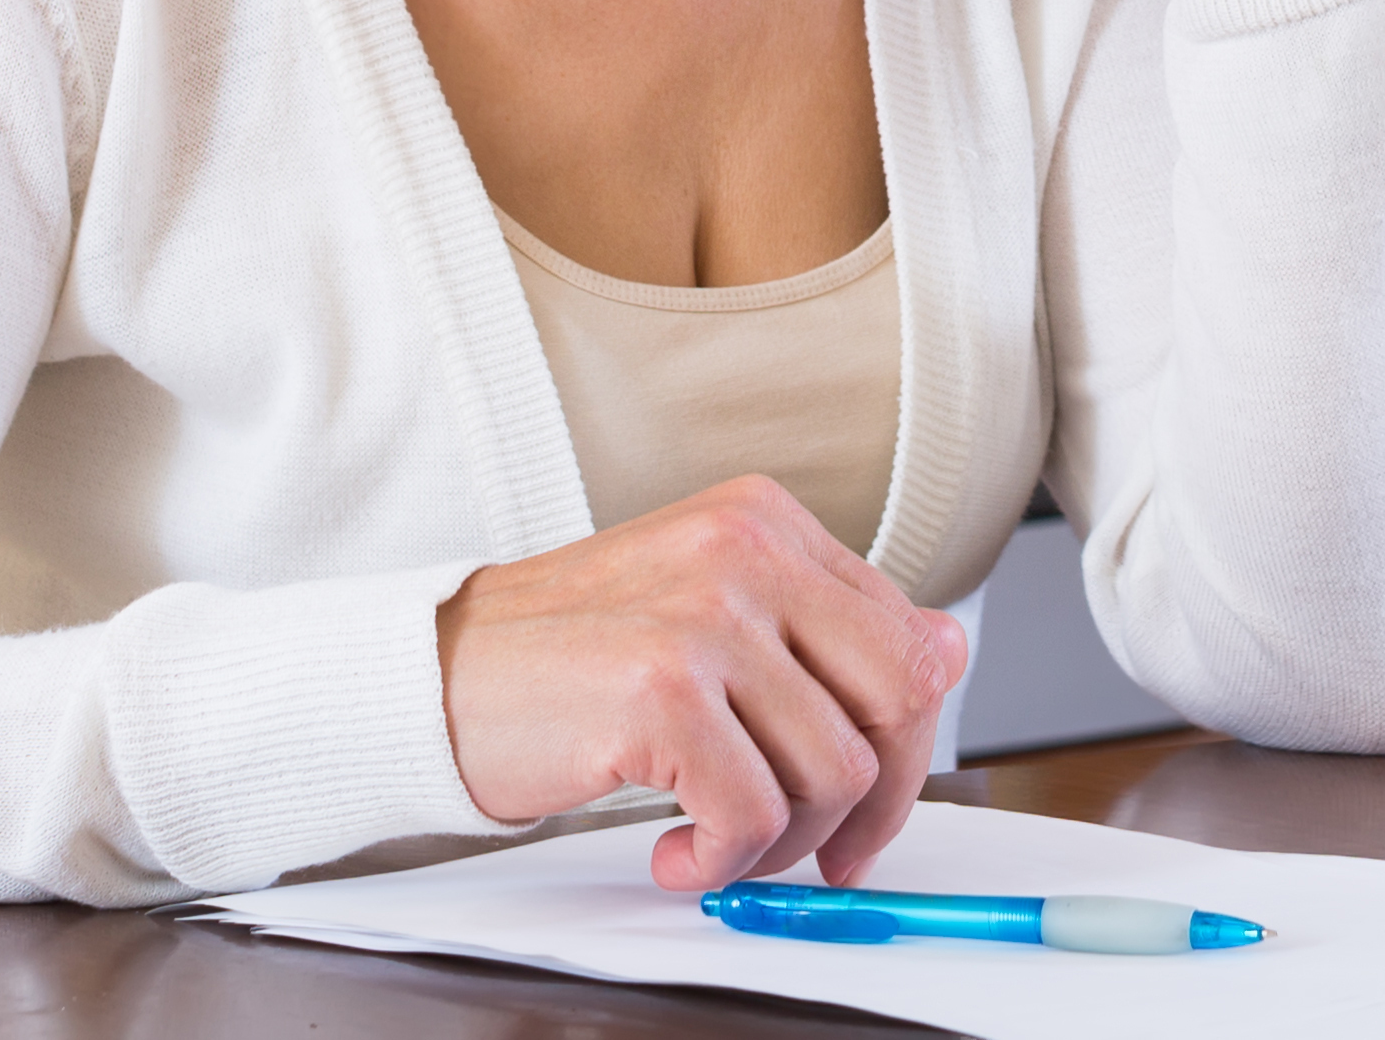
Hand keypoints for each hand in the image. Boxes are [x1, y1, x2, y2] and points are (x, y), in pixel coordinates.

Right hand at [432, 477, 967, 893]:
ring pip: (833, 770)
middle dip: (874, 802)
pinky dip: (720, 864)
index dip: (904, 744)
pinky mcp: (662, 690)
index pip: (907, 635)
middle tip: (818, 856)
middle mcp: (746, 549)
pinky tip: (671, 853)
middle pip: (898, 697)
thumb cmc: (569, 659)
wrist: (434, 675)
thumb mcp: (708, 616)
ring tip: (712, 845)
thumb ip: (821, 634)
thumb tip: (949, 652)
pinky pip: (753, 815)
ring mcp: (706, 614)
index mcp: (766, 520)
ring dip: (778, 844)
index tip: (865, 808)